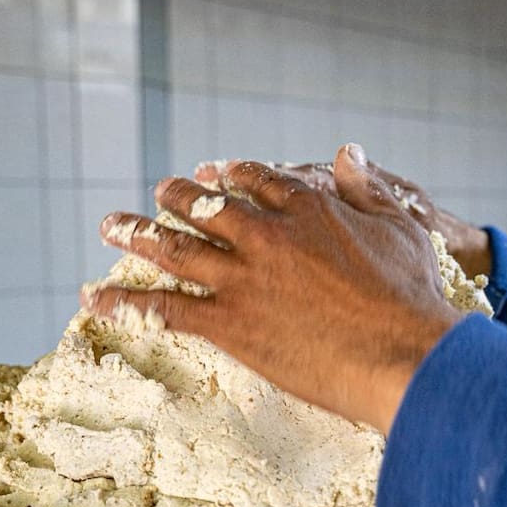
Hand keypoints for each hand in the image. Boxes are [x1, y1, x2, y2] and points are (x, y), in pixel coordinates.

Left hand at [82, 144, 463, 433]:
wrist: (403, 355)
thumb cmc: (413, 296)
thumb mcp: (401, 227)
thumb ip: (368, 188)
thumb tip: (347, 151)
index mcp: (307, 208)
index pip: (257, 180)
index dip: (231, 174)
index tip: (214, 173)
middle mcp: (265, 235)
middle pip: (205, 207)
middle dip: (176, 196)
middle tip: (158, 191)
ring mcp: (241, 279)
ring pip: (175, 249)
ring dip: (136, 234)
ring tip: (110, 224)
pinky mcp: (228, 324)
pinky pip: (163, 308)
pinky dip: (124, 301)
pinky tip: (94, 298)